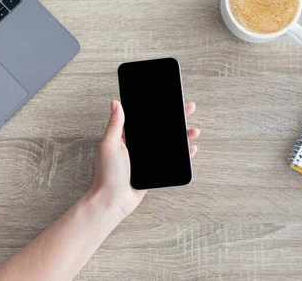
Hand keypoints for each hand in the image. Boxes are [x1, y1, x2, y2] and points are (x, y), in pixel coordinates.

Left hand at [88, 100, 200, 219]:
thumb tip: (115, 103)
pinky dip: (183, 155)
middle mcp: (137, 145)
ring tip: (193, 130)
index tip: (170, 100)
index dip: (157, 109)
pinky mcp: (154, 170)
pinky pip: (171, 159)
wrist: (113, 200)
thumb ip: (115, 124)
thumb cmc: (107, 174)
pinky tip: (191, 149)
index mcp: (126, 136)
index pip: (145, 118)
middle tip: (188, 109)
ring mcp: (146, 158)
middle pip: (160, 128)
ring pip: (168, 143)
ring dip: (182, 135)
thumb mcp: (110, 144)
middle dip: (175, 118)